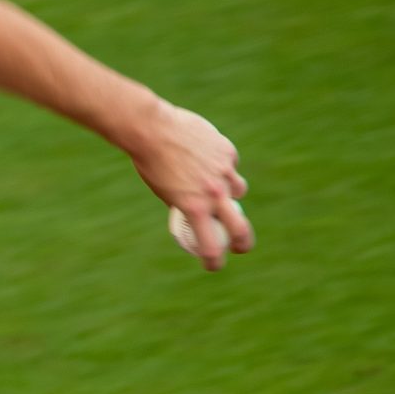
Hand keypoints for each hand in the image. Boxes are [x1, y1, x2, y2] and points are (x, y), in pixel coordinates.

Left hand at [129, 101, 253, 269]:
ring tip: (218, 187)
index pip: (211, 246)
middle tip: (240, 246)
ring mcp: (223, 172)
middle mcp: (213, 193)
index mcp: (194, 208)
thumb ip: (186, 203)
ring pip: (239, 189)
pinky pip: (230, 164)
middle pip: (240, 228)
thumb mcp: (165, 192)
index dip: (214, 261)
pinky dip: (223, 165)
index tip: (213, 264)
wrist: (152, 129)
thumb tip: (196, 211)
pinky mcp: (227, 151)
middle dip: (243, 242)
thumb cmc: (151, 163)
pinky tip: (208, 157)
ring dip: (232, 193)